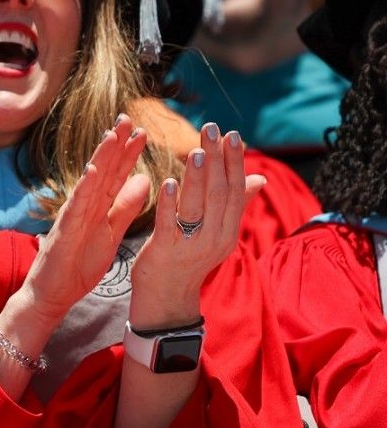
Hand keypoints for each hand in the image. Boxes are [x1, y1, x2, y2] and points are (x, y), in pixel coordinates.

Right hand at [21, 116, 150, 320]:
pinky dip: (84, 187)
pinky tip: (92, 170)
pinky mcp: (65, 230)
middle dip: (114, 145)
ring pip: (89, 182)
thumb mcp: (111, 233)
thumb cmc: (78, 266)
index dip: (128, 154)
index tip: (142, 132)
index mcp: (97, 207)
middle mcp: (83, 206)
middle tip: (127, 118)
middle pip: (102, 171)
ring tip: (113, 135)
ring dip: (101, 158)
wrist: (53, 294)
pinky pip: (76, 206)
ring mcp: (72, 216)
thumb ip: (126, 207)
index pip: (115, 176)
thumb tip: (146, 180)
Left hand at [130, 123, 264, 321]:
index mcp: (228, 230)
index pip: (236, 190)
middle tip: (212, 129)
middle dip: (217, 160)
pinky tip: (168, 182)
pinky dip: (170, 202)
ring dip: (198, 176)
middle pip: (220, 193)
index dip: (235, 162)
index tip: (232, 134)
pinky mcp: (167, 251)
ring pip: (198, 206)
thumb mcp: (217, 233)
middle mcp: (216, 237)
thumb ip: (234, 205)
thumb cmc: (188, 259)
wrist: (167, 298)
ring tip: (197, 150)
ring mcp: (192, 245)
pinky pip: (170, 224)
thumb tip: (260, 177)